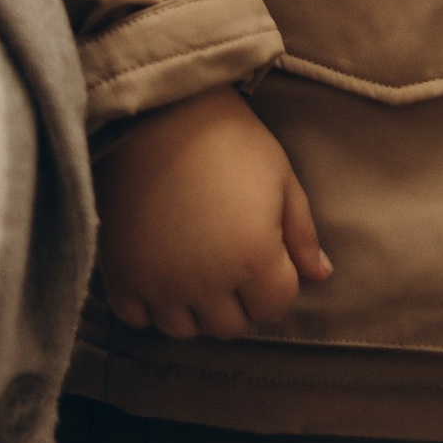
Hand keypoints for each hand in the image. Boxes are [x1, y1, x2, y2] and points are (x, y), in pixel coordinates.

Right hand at [96, 84, 332, 337]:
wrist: (159, 113)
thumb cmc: (230, 138)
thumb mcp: (281, 177)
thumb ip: (302, 234)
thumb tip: (321, 275)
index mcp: (253, 259)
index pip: (276, 307)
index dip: (278, 282)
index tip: (268, 254)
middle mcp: (206, 284)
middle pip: (231, 325)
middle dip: (240, 299)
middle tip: (233, 258)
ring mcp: (160, 285)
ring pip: (185, 329)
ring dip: (197, 308)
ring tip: (197, 267)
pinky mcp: (121, 277)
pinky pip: (137, 319)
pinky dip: (151, 306)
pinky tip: (161, 271)